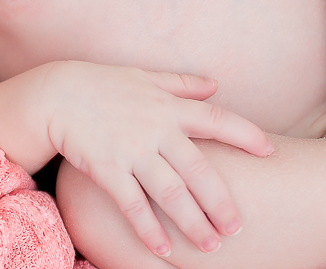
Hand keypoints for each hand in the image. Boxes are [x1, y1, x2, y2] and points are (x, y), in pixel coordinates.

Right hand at [44, 61, 273, 257]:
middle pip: (199, 171)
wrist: (55, 94)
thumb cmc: (100, 84)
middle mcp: (155, 130)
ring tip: (211, 246)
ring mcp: (131, 150)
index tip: (270, 152)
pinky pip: (133, 204)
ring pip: (171, 194)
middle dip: (221, 202)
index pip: (217, 120)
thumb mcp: (142, 77)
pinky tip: (164, 249)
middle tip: (237, 228)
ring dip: (193, 223)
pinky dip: (149, 228)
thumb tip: (216, 85)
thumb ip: (180, 83)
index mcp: (167, 107)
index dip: (246, 134)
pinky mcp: (107, 168)